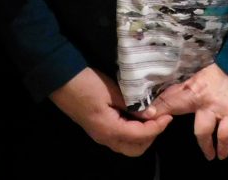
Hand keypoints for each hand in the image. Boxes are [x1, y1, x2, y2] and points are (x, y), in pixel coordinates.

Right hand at [50, 67, 171, 156]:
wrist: (59, 78)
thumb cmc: (84, 82)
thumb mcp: (111, 90)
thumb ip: (131, 104)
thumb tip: (150, 113)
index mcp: (109, 130)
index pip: (141, 136)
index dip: (157, 127)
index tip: (168, 116)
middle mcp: (105, 137)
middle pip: (135, 149)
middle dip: (151, 136)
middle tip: (160, 119)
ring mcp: (99, 134)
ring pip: (127, 145)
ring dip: (142, 135)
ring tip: (149, 117)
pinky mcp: (97, 128)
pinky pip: (120, 137)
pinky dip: (132, 131)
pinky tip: (135, 116)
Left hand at [146, 63, 227, 160]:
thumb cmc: (223, 73)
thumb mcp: (201, 77)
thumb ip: (187, 88)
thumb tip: (168, 96)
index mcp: (191, 86)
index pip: (169, 95)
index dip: (155, 104)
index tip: (141, 113)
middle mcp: (199, 98)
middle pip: (176, 106)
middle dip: (162, 115)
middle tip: (152, 128)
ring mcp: (215, 108)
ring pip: (201, 130)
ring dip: (203, 145)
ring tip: (209, 155)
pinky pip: (225, 135)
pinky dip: (224, 146)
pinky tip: (222, 154)